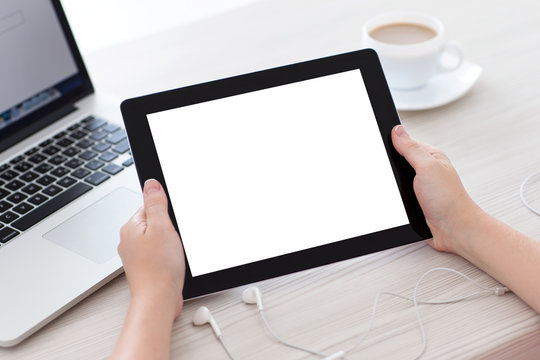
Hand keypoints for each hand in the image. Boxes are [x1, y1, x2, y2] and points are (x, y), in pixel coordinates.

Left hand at [118, 179, 184, 317]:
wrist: (158, 300)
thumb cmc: (159, 268)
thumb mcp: (162, 227)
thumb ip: (156, 203)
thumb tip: (151, 183)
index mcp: (131, 226)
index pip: (150, 205)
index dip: (167, 213)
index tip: (172, 224)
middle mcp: (129, 240)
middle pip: (155, 222)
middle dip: (168, 229)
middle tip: (173, 241)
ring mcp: (136, 254)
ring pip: (158, 238)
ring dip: (169, 244)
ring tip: (172, 254)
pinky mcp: (145, 266)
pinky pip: (158, 252)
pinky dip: (167, 256)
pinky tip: (171, 263)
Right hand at [391, 125, 482, 254]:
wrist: (455, 230)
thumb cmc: (449, 200)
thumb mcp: (428, 167)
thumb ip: (411, 148)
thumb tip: (397, 130)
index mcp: (429, 156)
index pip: (403, 142)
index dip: (389, 143)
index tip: (377, 145)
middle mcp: (423, 170)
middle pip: (395, 162)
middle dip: (389, 169)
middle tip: (392, 175)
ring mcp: (417, 187)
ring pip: (394, 181)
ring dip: (391, 187)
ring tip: (396, 192)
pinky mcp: (412, 202)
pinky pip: (395, 196)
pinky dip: (393, 200)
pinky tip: (395, 203)